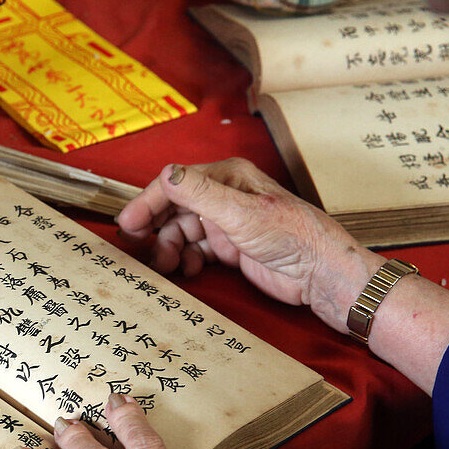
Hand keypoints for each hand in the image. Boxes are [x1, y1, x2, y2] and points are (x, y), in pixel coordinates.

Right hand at [117, 159, 382, 333]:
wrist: (320, 274)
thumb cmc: (292, 236)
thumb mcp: (241, 213)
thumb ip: (200, 193)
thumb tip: (166, 174)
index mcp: (227, 177)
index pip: (176, 184)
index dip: (148, 203)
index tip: (128, 225)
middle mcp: (224, 196)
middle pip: (174, 208)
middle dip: (155, 228)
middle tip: (138, 248)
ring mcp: (226, 223)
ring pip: (181, 231)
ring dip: (168, 248)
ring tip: (165, 265)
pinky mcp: (230, 247)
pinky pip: (194, 250)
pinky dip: (185, 260)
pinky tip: (188, 270)